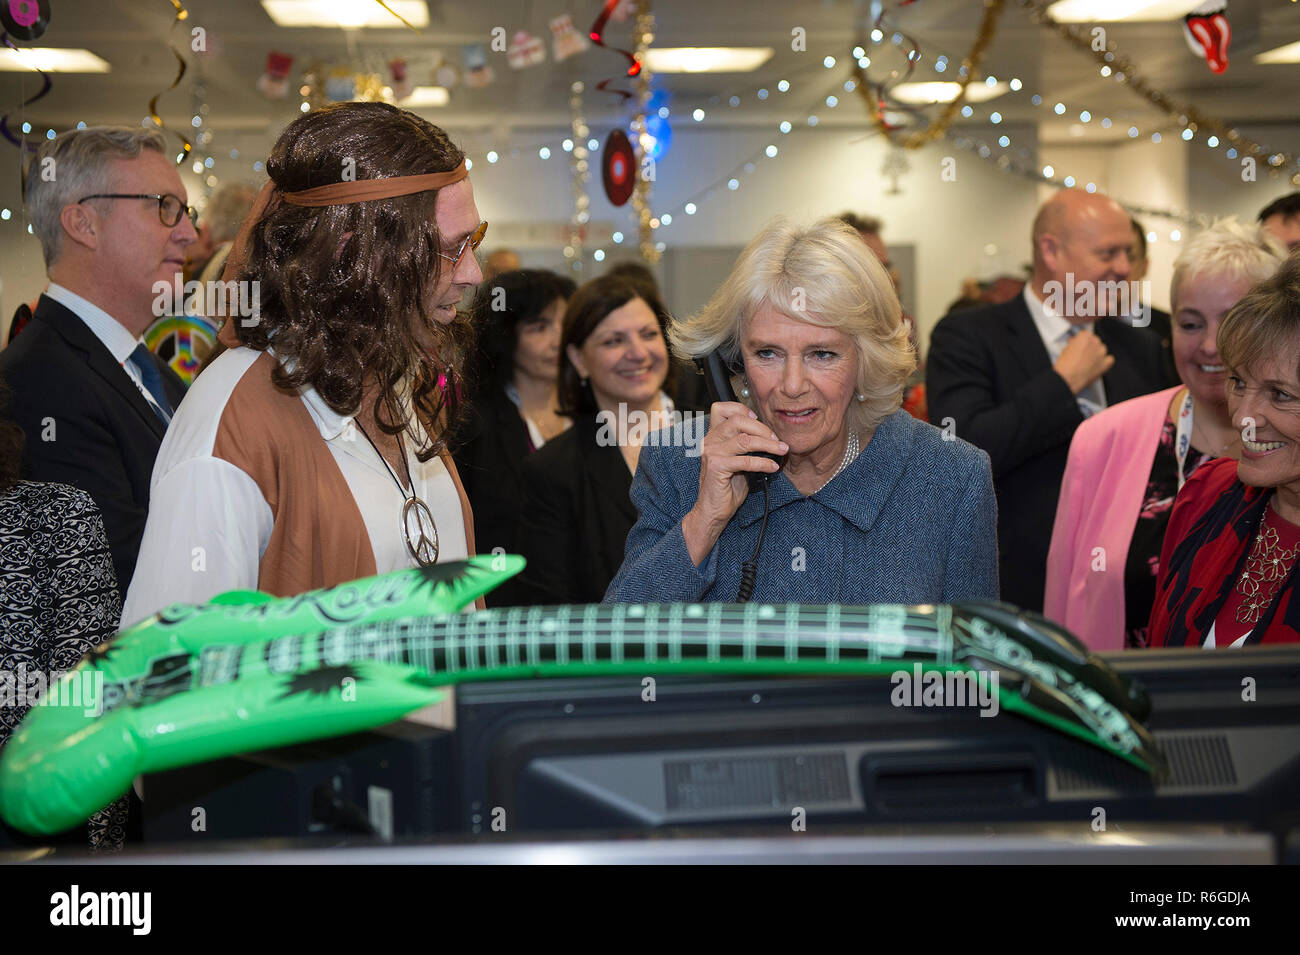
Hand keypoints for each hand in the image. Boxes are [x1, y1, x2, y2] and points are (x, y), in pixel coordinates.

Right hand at [681, 401, 785, 564]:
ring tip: (782, 451)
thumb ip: (747, 446)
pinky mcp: (717, 466)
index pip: (721, 408)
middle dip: (763, 429)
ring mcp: (712, 452)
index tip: (758, 419)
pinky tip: (773, 467)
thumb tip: (771, 437)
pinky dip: (763, 463)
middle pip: (738, 421)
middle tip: (778, 440)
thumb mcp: (738, 461)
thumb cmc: (727, 487)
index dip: (741, 409)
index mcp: (713, 436)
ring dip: (768, 444)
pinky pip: (746, 460)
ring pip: (745, 440)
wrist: (714, 510)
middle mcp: (710, 441)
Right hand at [1054, 329, 1113, 394]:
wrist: (1067, 378)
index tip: (1078, 345)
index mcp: (1085, 336)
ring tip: (1088, 361)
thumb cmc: (1065, 365)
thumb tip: (1074, 344)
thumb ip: (1073, 344)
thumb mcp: (1065, 349)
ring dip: (1097, 353)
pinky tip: (1098, 364)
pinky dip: (1105, 361)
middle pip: (1095, 341)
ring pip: (1102, 349)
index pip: (1086, 334)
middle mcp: (1095, 342)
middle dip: (1089, 347)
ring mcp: (1101, 353)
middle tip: (1082, 354)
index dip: (1081, 341)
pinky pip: (1110, 359)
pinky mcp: (1105, 364)